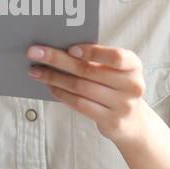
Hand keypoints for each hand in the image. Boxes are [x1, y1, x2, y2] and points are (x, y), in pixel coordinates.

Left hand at [26, 43, 150, 145]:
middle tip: (35, 52)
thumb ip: (97, 59)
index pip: (116, 57)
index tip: (70, 48)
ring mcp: (122, 105)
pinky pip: (80, 104)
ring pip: (80, 88)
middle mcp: (132, 85)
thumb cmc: (117, 87)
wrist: (132, 121)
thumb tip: (58, 48)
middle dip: (58, 60)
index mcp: (134, 66)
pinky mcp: (110, 121)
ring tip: (36, 71)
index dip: (92, 52)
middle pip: (89, 70)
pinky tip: (50, 87)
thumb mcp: (115, 70)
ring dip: (54, 78)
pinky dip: (62, 94)